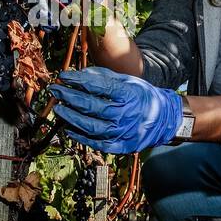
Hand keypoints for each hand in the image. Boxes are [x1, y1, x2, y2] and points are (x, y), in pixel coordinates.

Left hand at [48, 66, 182, 154]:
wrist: (164, 119)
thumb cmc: (142, 96)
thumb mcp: (128, 81)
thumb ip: (104, 78)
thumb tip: (80, 75)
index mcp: (128, 94)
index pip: (98, 86)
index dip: (78, 80)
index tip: (63, 76)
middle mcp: (126, 113)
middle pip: (92, 106)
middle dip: (70, 97)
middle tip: (55, 91)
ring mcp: (124, 131)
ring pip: (92, 126)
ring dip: (71, 118)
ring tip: (59, 109)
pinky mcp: (122, 146)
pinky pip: (98, 143)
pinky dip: (82, 138)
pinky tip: (69, 130)